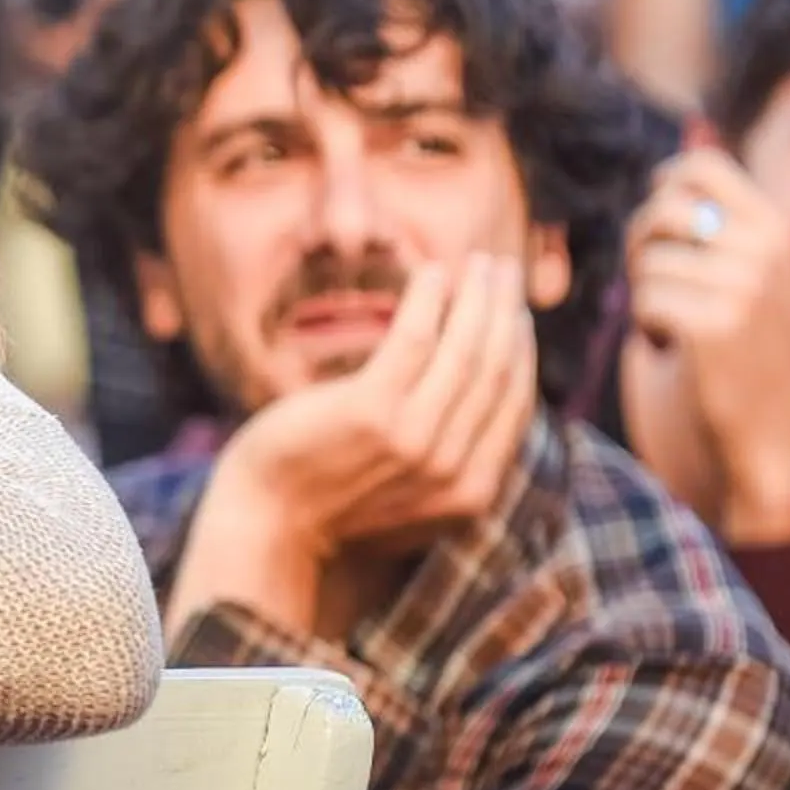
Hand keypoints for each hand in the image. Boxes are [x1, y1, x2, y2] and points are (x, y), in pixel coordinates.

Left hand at [213, 255, 537, 560]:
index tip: (515, 314)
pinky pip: (415, 339)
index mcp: (471, 494)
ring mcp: (414, 440)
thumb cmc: (333, 502)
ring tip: (481, 263)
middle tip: (504, 271)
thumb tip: (481, 403)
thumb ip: (452, 460)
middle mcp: (453, 470)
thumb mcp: (414, 497)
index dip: (521, 352)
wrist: (269, 526)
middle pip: (497, 371)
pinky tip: (433, 273)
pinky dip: (430, 299)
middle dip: (506, 313)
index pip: (514, 405)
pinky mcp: (371, 411)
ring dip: (479, 297)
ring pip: (466, 350)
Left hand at [623, 150, 789, 542]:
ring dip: (648, 298)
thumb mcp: (746, 269)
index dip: (661, 194)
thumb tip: (693, 126)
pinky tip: (684, 354)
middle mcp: (764, 245)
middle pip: (658, 208)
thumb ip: (719, 212)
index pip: (697, 166)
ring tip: (686, 331)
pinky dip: (650, 329)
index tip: (665, 237)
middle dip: (642, 248)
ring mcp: (742, 282)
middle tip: (662, 290)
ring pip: (647, 262)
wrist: (778, 442)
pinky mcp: (714, 322)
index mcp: (774, 226)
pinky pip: (644, 299)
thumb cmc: (749, 356)